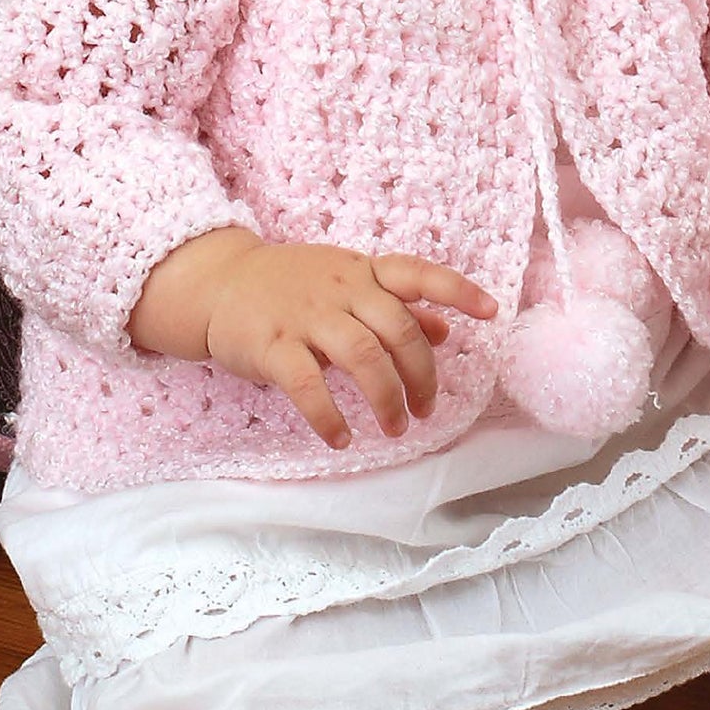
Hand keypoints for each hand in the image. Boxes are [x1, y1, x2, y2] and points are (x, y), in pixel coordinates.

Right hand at [130, 228, 497, 448]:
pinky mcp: (272, 344)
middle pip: (397, 330)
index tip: (492, 313)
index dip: (457, 291)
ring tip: (395, 428)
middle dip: (421, 375)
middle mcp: (340, 288)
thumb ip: (395, 306)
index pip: (418, 273)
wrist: (218, 284)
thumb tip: (447, 330)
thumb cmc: (292, 286)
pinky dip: (329, 416)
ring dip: (386, 398)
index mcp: (363, 271)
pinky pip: (307, 385)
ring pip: (363, 356)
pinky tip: (342, 438)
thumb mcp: (347, 284)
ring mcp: (306, 314)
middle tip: (425, 410)